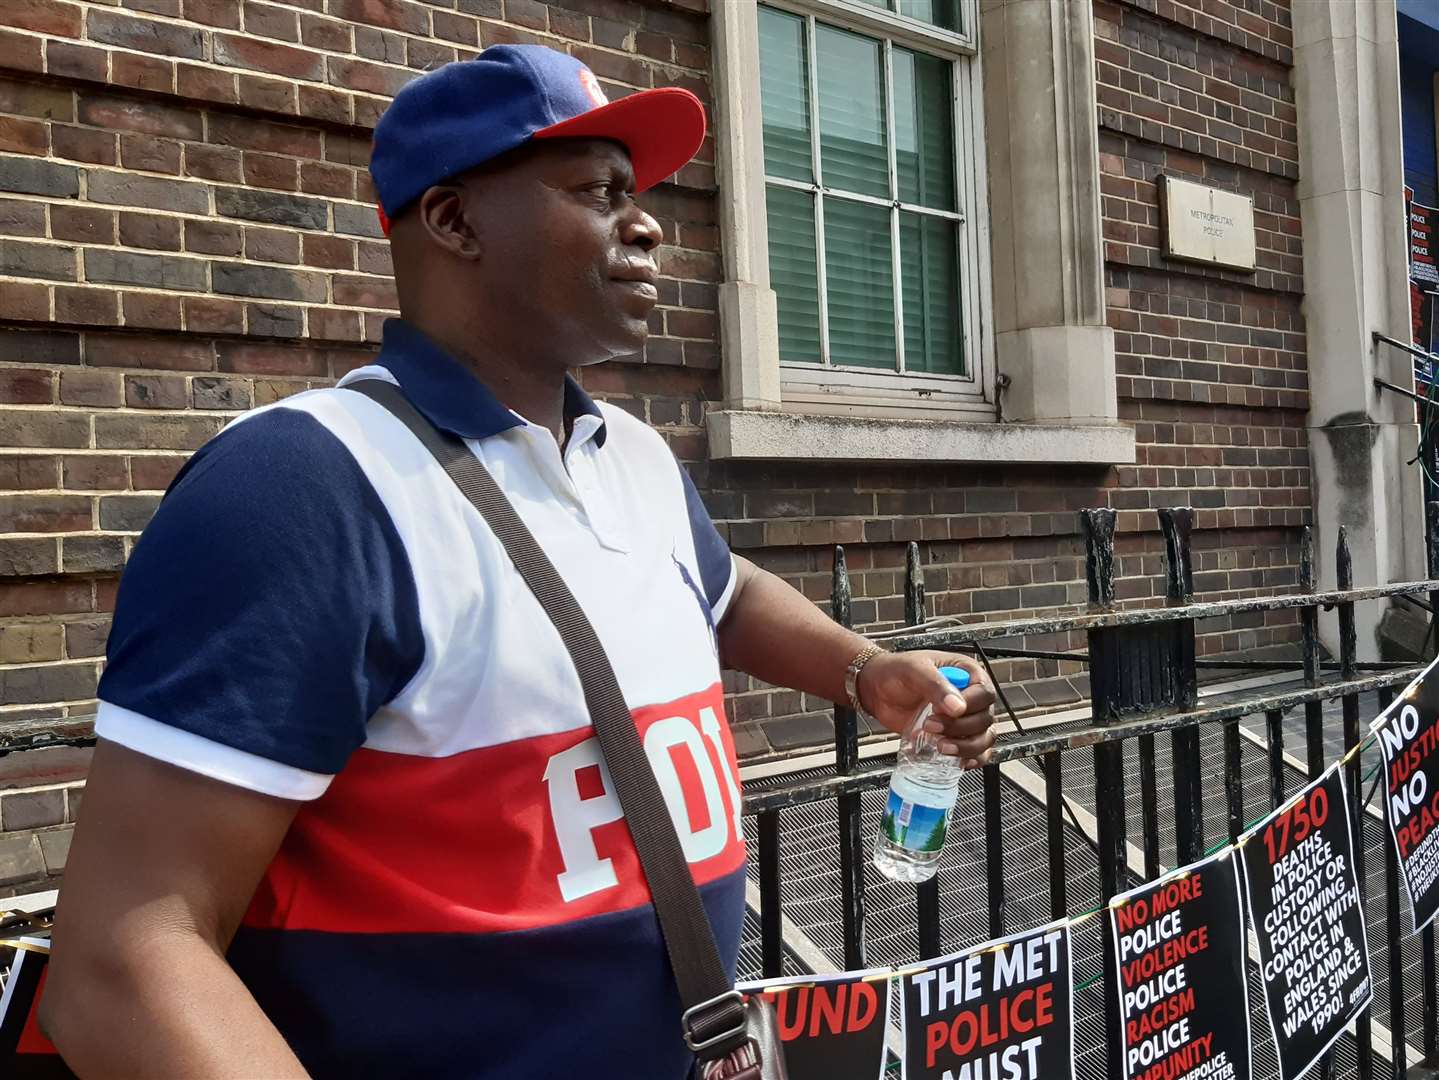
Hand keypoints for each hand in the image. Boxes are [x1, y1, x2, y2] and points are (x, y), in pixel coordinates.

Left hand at [855, 650, 997, 767]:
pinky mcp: (955, 736)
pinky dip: (971, 758)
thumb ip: (935, 685)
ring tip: (940, 746)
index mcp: (967, 673)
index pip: (984, 693)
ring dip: (966, 747)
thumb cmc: (896, 672)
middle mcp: (971, 696)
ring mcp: (964, 718)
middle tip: (932, 726)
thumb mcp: (914, 670)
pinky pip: (977, 751)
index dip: (970, 705)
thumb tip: (957, 707)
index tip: (944, 710)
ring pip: (984, 738)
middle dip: (961, 728)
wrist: (877, 690)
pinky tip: (956, 760)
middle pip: (985, 719)